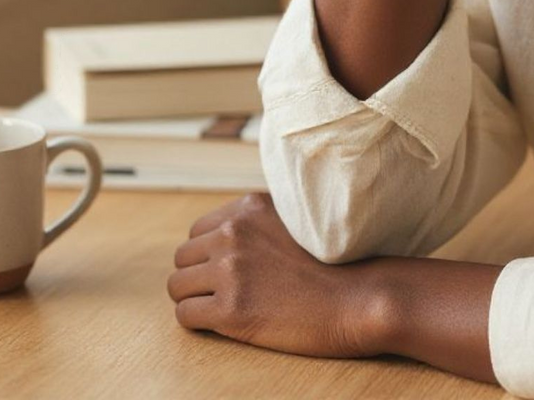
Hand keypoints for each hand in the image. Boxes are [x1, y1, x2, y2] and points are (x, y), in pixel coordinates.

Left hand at [167, 192, 383, 358]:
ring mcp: (230, 271)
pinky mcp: (230, 310)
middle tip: (220, 292)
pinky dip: (198, 323)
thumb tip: (228, 232)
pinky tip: (222, 325)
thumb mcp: (293, 220)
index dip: (208, 254)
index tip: (225, 270)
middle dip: (197, 276)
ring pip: (177, 286)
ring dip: (194, 299)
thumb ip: (259, 220)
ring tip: (219, 309)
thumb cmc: (332, 265)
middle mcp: (234, 233)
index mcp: (249, 208)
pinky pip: (186, 316)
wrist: (356, 298)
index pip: (198, 230)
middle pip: (183, 257)